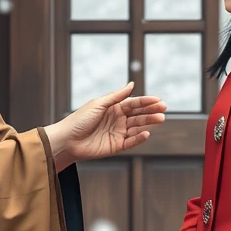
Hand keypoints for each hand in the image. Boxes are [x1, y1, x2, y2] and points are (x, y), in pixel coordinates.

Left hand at [46, 82, 165, 167]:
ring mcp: (118, 133)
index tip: (158, 100)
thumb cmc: (79, 119)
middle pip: (138, 114)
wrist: (67, 140)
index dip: (146, 101)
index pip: (133, 103)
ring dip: (149, 123)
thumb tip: (132, 84)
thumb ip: (116, 96)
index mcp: (113, 108)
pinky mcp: (116, 146)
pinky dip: (139, 138)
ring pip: (137, 127)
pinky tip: (147, 133)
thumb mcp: (98, 104)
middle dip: (151, 111)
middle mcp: (118, 119)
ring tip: (160, 119)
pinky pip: (131, 141)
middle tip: (164, 109)